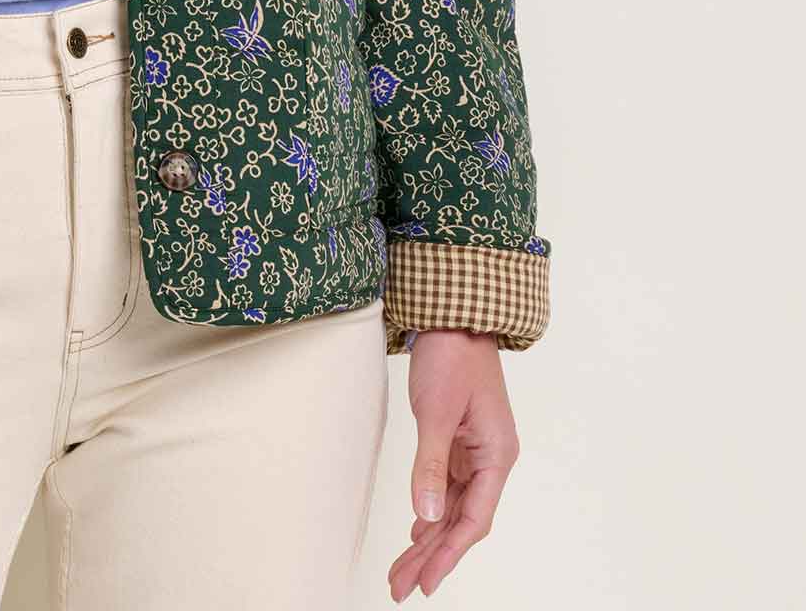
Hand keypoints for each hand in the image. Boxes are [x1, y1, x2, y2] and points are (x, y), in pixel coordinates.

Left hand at [388, 329, 519, 600]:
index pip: (474, 519)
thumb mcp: (435, 411)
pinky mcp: (460, 438)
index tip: (425, 582)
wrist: (453, 313)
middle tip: (401, 585)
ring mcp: (476, 449)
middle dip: (432, 555)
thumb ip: (431, 465)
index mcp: (496, 455)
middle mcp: (491, 458)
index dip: (449, 554)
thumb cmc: (451, 356)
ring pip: (453, 506)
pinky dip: (431, 509)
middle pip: (462, 519)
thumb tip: (428, 517)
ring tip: (402, 568)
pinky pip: (448, 485)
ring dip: (429, 537)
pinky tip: (418, 530)